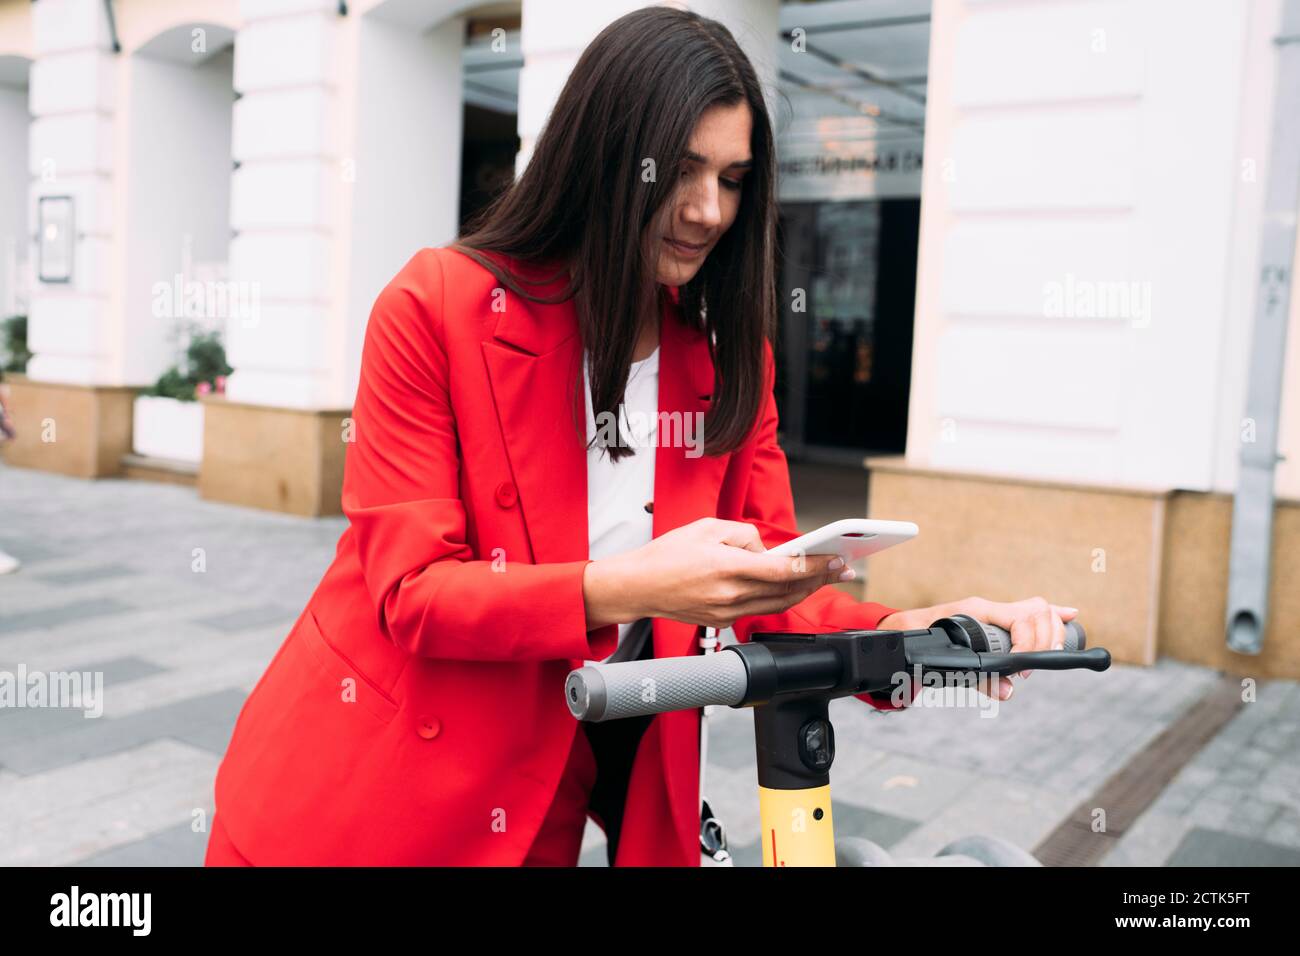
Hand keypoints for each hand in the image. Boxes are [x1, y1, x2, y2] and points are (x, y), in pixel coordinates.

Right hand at [583, 518, 852, 629]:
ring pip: (778, 605)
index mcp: (727, 568)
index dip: (814, 566)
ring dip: (804, 591)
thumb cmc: (666, 554)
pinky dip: (778, 598)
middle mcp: (730, 595)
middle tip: (840, 568)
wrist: (637, 587)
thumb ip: (743, 535)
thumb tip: (766, 549)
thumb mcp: (707, 528)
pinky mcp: (722, 622)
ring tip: (822, 577)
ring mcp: (726, 613)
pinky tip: (789, 586)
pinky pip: (759, 610)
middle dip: (818, 579)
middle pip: (788, 591)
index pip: (783, 569)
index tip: (834, 559)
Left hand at [879, 595, 1078, 700]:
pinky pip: (1029, 611)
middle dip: (1045, 640)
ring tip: (1049, 654)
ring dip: (1050, 630)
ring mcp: (994, 611)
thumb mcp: (943, 661)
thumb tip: (1007, 692)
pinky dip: (1051, 616)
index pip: (1020, 618)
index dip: (1030, 643)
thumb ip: (976, 678)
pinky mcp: (996, 618)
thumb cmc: (919, 640)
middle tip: (1030, 670)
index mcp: (977, 610)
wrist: (902, 630)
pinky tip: (1068, 617)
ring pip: (1036, 608)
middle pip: (1037, 610)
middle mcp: (988, 607)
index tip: (1023, 670)